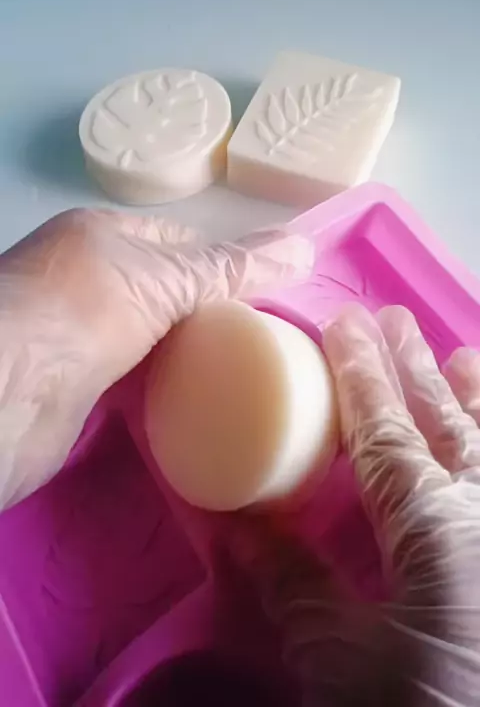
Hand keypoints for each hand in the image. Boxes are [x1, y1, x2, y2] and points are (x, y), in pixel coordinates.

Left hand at [0, 209, 311, 509]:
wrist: (1, 397)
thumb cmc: (81, 313)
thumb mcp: (163, 278)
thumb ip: (229, 268)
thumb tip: (303, 245)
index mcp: (102, 236)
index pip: (179, 240)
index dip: (225, 263)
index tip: (271, 296)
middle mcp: (87, 280)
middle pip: (167, 295)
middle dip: (213, 316)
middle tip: (271, 344)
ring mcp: (80, 336)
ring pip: (153, 342)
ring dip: (192, 359)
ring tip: (251, 377)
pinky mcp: (78, 389)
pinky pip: (137, 384)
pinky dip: (168, 392)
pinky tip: (204, 406)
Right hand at [232, 305, 479, 705]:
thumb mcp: (340, 658)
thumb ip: (294, 582)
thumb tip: (236, 524)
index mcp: (438, 524)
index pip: (388, 432)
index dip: (362, 376)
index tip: (345, 325)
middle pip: (448, 426)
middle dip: (417, 369)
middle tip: (395, 318)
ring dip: (476, 401)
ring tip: (466, 359)